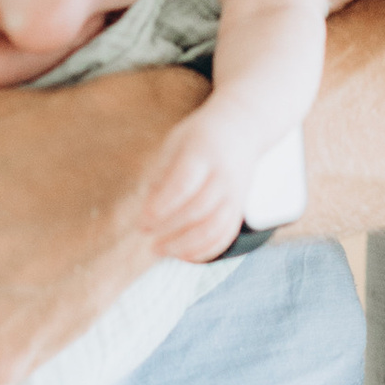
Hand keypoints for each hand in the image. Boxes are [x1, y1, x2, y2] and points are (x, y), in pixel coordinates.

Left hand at [137, 99, 261, 263]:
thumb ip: (161, 173)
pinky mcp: (240, 208)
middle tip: (147, 237)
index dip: (161, 207)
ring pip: (214, 228)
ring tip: (161, 249)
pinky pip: (225, 237)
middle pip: (199, 209)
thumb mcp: (176, 142)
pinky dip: (204, 251)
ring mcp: (235, 193)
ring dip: (185, 245)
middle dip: (169, 229)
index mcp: (203, 152)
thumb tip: (146, 209)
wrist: (243, 129)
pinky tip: (182, 255)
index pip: (183, 184)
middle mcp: (223, 174)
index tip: (142, 221)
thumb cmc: (200, 136)